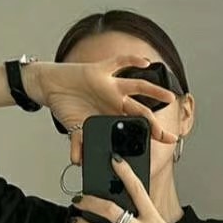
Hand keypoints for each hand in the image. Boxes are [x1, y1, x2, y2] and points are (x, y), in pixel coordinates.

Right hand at [41, 55, 179, 165]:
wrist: (52, 87)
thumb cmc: (67, 107)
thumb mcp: (74, 130)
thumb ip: (79, 145)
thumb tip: (78, 162)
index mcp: (112, 115)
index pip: (137, 126)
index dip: (152, 134)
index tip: (167, 143)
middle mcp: (115, 101)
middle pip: (142, 112)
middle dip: (156, 125)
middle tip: (170, 137)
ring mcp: (110, 85)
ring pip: (138, 86)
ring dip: (154, 92)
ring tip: (170, 97)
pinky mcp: (99, 70)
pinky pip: (119, 62)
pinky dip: (132, 61)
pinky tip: (145, 62)